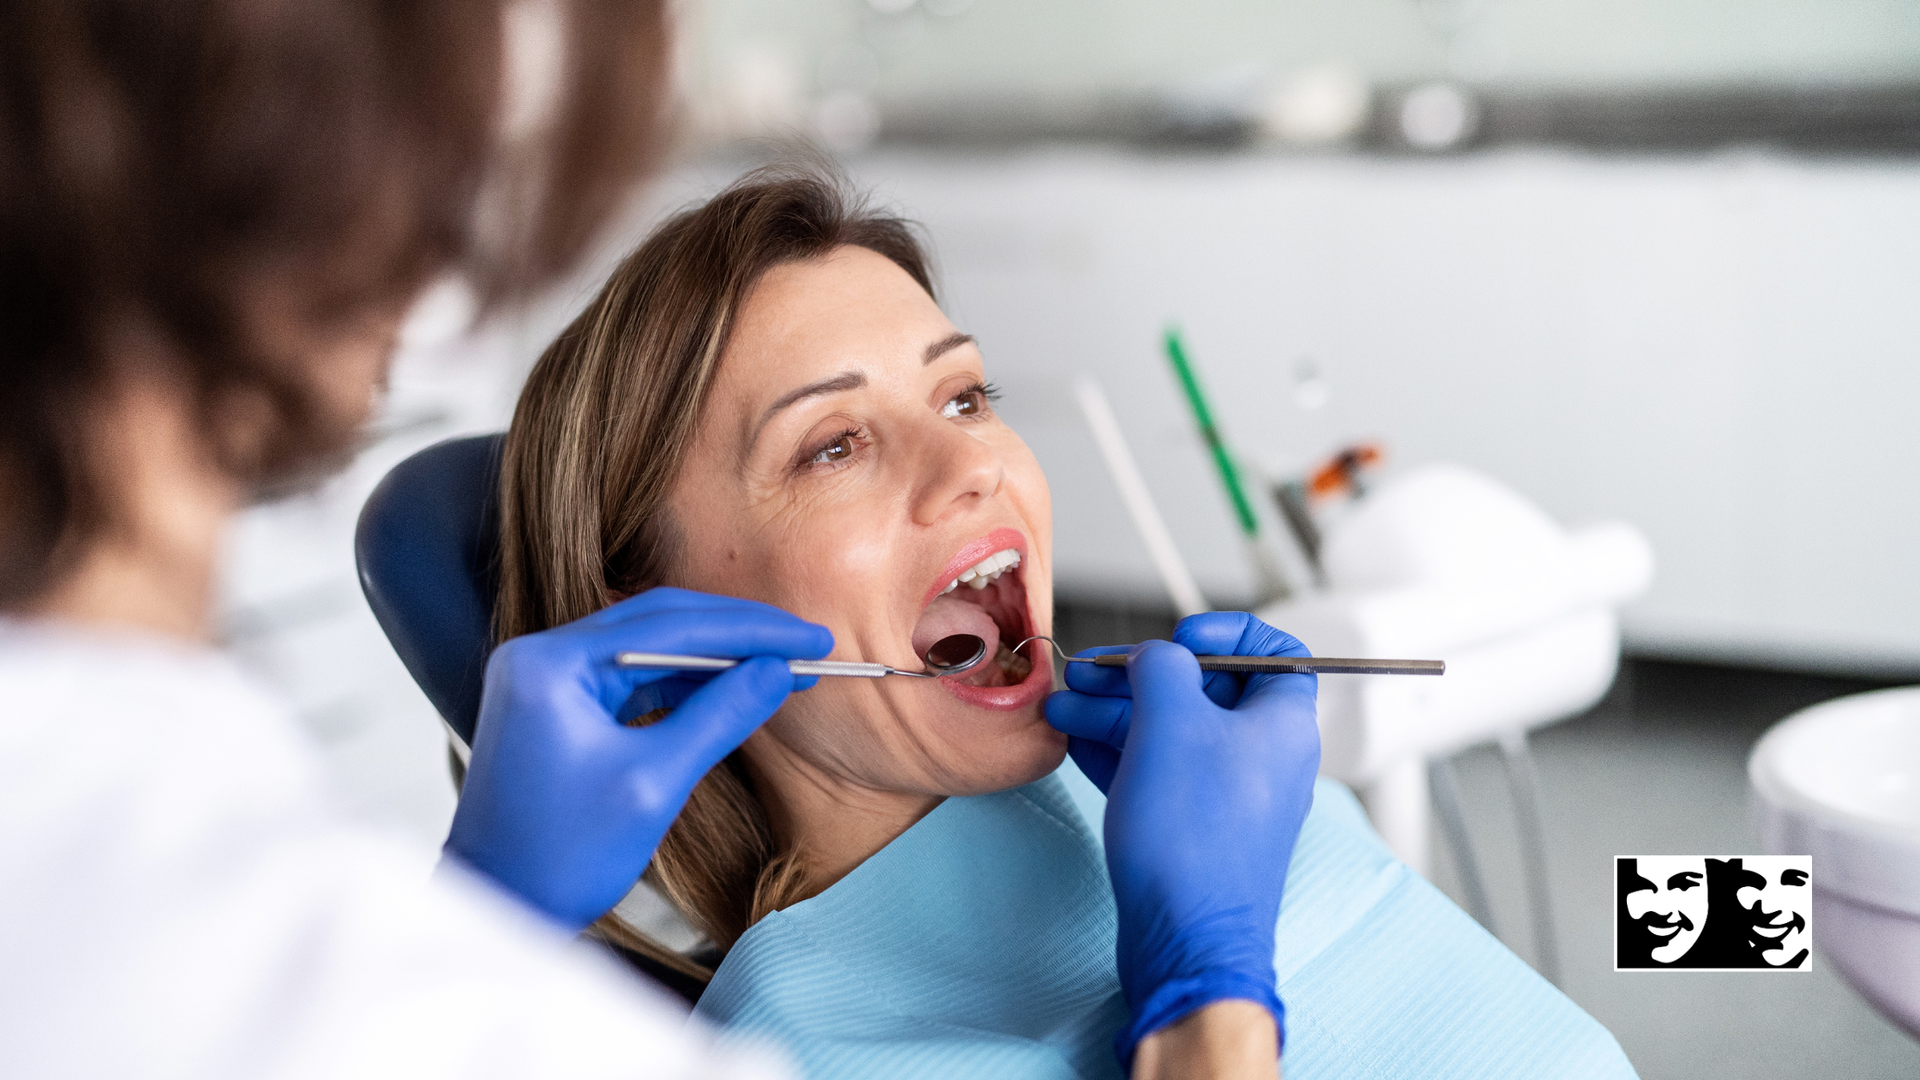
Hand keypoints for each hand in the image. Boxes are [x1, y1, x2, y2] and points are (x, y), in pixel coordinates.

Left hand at [445, 587, 831, 930]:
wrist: (497, 908)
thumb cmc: (563, 857)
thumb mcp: (655, 782)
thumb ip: (720, 716)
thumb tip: (779, 672)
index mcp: (552, 664)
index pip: (671, 625)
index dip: (752, 630)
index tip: (812, 638)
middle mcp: (541, 655)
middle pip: (659, 620)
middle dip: (737, 632)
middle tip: (806, 644)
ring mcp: (544, 677)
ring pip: (648, 645)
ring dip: (714, 656)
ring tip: (780, 668)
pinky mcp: (554, 703)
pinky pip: (630, 674)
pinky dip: (682, 681)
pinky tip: (729, 689)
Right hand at [1045, 612, 1320, 1068]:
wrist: (1186, 938)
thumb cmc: (1194, 836)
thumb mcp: (1171, 721)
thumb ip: (1161, 667)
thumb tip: (1152, 657)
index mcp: (1282, 723)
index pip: (1276, 653)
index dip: (1229, 634)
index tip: (1182, 638)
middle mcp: (1262, 757)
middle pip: (1204, 691)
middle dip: (1140, 676)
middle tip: (1090, 672)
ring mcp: (1227, 796)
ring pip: (1171, 732)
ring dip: (1115, 713)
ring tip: (1062, 708)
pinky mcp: (1192, 829)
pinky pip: (1156, 772)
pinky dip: (1118, 752)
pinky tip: (1076, 742)